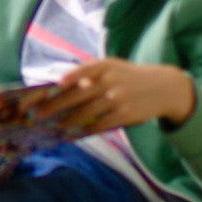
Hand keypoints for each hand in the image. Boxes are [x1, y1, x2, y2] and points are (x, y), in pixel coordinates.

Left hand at [31, 59, 194, 135]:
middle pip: (79, 94)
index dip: (69, 77)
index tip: (54, 85)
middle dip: (56, 105)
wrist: (162, 88)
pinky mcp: (125, 115)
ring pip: (87, 112)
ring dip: (68, 121)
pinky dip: (84, 131)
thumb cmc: (128, 77)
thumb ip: (89, 74)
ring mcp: (119, 98)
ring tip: (54, 127)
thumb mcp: (113, 67)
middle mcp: (111, 80)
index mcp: (106, 65)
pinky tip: (72, 135)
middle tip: (38, 114)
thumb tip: (59, 85)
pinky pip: (100, 125)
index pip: (84, 70)